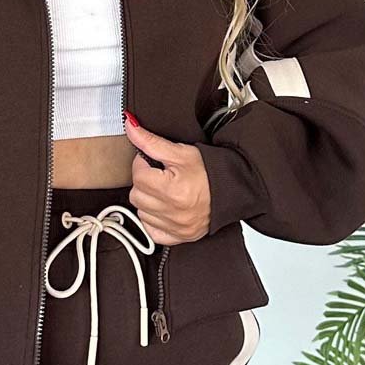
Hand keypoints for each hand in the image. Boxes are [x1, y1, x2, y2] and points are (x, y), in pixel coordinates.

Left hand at [124, 113, 210, 243]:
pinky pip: (151, 230)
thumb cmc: (210, 171)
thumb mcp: (181, 152)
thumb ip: (151, 142)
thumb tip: (131, 127)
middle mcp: (174, 213)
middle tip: (161, 176)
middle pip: (136, 195)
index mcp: (173, 190)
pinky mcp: (178, 237)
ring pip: (141, 212)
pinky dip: (154, 219)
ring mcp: (176, 227)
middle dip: (145, 182)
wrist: (232, 189)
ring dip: (148, 200)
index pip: (138, 175)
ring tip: (165, 191)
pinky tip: (166, 208)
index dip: (143, 164)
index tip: (154, 162)